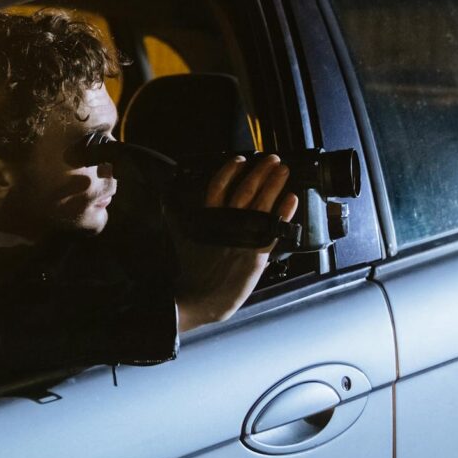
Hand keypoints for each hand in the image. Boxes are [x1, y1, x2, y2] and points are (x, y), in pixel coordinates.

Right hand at [176, 155, 298, 331]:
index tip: (240, 159)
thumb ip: (176, 217)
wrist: (201, 298)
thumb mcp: (181, 238)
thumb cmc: (192, 271)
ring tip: (283, 171)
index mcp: (208, 218)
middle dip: (261, 172)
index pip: (218, 185)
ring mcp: (244, 237)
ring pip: (261, 203)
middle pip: (245, 189)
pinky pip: (273, 228)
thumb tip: (165, 199)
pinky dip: (283, 212)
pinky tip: (291, 199)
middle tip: (273, 159)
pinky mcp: (257, 253)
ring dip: (274, 184)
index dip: (230, 170)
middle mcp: (227, 223)